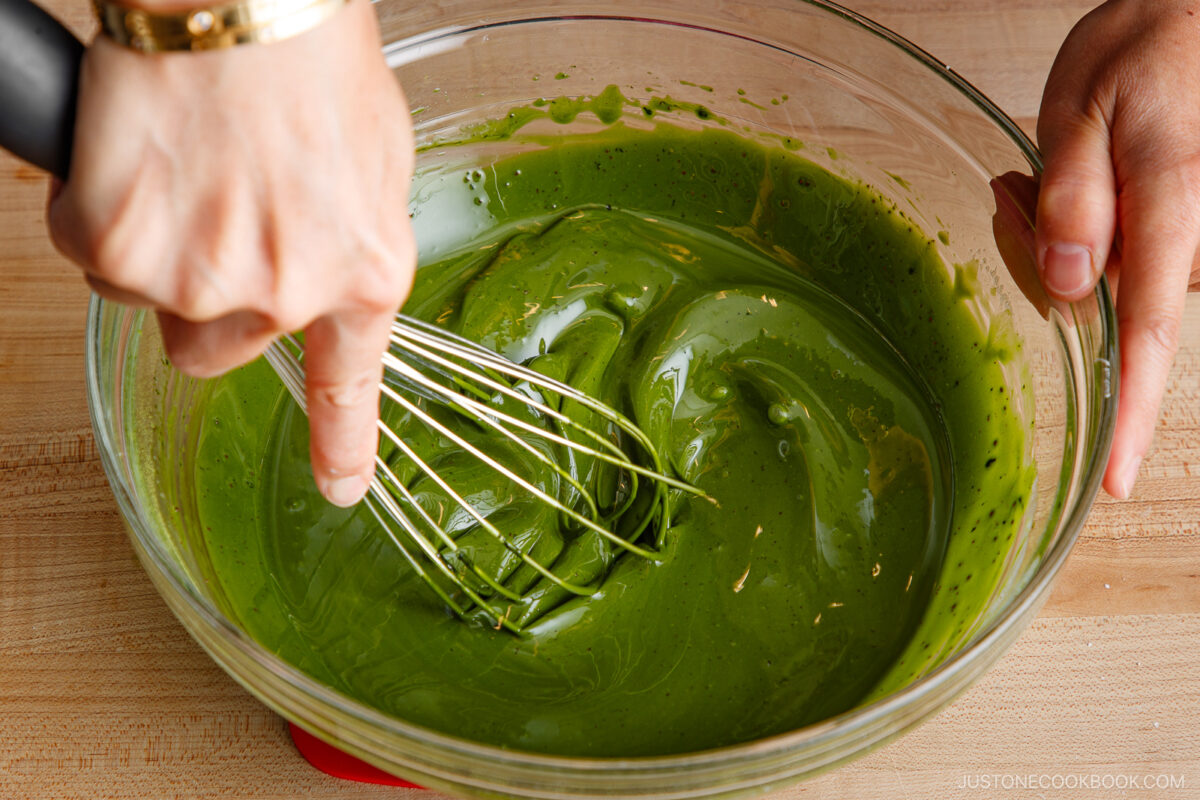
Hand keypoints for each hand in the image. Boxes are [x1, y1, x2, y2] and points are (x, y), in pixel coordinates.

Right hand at [48, 0, 415, 506]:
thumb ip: (350, 234)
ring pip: (152, 302)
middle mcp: (286, 295)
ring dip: (158, 248)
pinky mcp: (119, 247)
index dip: (342, 443)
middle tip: (214, 214)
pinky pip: (94, 255)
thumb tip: (329, 266)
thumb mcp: (375, 157)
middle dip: (210, 298)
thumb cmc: (313, 58)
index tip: (339, 487)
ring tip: (185, 165)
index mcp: (362, 273)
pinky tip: (139, 153)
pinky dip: (102, 210)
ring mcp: (199, 280)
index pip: (348, 384)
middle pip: (219, 349)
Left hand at [1037, 0, 1199, 498]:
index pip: (1151, 332)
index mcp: (1173, 207)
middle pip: (1103, 308)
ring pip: (1104, 287)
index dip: (1131, 412)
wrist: (1194, 17)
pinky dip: (1075, 235)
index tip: (1116, 479)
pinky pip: (1118, 264)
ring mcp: (1189, 240)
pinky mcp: (1179, 235)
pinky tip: (1063, 183)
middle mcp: (1192, 239)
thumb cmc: (1151, 47)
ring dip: (1056, 244)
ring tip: (1041, 172)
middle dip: (1043, 268)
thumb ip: (1075, 197)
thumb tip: (1069, 285)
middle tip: (1015, 189)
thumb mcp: (1085, 107)